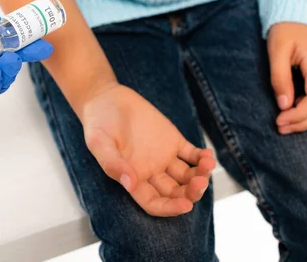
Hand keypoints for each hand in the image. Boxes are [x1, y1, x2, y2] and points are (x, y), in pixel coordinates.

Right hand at [82, 84, 215, 216]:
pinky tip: (207, 155)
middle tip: (200, 182)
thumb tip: (130, 184)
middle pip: (176, 192)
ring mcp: (163, 158)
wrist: (106, 99)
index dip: (170, 208)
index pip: (154, 203)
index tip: (185, 205)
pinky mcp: (173, 141)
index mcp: (133, 179)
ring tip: (207, 164)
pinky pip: (191, 155)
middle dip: (191, 192)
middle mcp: (151, 173)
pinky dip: (201, 158)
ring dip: (200, 175)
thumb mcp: (98, 142)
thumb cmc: (98, 123)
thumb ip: (112, 163)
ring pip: (187, 176)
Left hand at [268, 22, 306, 133]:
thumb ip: (280, 78)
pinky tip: (296, 109)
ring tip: (287, 123)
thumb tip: (284, 105)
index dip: (299, 115)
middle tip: (281, 128)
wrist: (301, 12)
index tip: (279, 120)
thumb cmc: (286, 29)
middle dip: (304, 122)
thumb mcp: (277, 50)